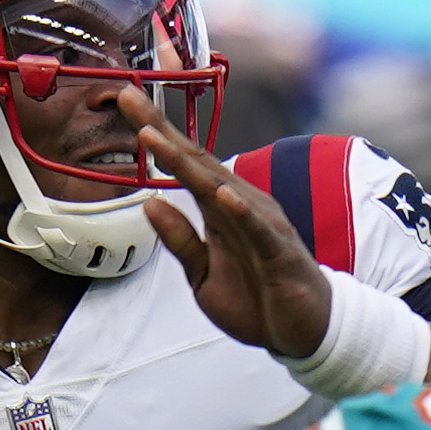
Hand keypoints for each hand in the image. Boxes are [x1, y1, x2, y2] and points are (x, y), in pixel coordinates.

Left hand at [121, 86, 332, 358]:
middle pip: (197, 162)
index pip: (184, 164)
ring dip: (187, 163)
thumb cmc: (257, 298)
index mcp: (219, 209)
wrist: (305, 332)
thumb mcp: (203, 274)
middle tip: (128, 98)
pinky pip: (259, 229)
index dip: (155, 133)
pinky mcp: (280, 253)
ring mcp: (262, 226)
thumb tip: (148, 203)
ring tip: (155, 137)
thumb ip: (180, 240)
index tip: (125, 100)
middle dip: (162, 131)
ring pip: (220, 188)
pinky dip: (241, 211)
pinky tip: (222, 194)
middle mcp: (241, 206)